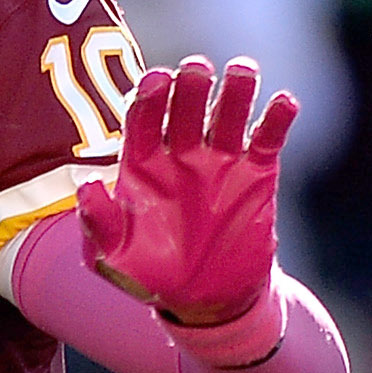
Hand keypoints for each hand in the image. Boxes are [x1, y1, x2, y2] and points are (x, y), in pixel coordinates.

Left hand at [77, 56, 296, 326]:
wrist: (206, 301)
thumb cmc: (150, 276)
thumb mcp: (113, 259)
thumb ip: (99, 224)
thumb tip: (87, 188)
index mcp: (143, 164)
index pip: (144, 119)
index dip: (150, 98)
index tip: (156, 81)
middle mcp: (181, 153)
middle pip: (186, 107)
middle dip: (191, 86)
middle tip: (197, 71)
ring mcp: (220, 161)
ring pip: (228, 114)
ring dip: (236, 90)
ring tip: (242, 71)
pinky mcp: (255, 175)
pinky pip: (267, 140)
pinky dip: (277, 119)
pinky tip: (284, 103)